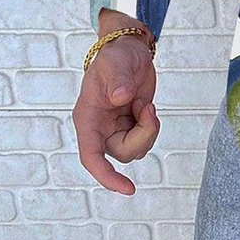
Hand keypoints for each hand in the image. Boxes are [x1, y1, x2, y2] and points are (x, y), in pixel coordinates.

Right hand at [72, 9, 159, 194]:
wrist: (129, 50)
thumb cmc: (116, 56)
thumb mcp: (116, 64)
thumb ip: (117, 80)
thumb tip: (121, 98)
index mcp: (87, 119)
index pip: (91, 156)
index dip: (107, 176)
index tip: (129, 189)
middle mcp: (99, 129)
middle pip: (124, 153)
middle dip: (143, 134)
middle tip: (148, 107)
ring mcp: (115, 129)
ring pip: (137, 149)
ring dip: (149, 129)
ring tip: (146, 104)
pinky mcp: (131, 126)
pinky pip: (145, 139)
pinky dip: (152, 126)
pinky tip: (147, 106)